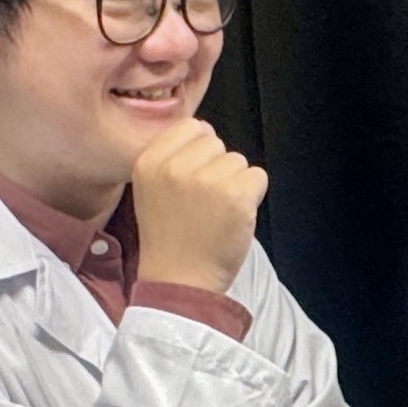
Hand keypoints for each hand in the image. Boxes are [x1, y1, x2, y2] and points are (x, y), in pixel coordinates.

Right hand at [129, 118, 267, 293]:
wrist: (179, 280)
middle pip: (216, 142)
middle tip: (203, 203)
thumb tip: (205, 129)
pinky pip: (258, 177)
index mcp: (149, 161)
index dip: (200, 150)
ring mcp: (206, 180)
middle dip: (216, 168)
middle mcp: (175, 167)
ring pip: (238, 161)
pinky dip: (252, 197)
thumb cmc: (171, 237)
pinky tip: (232, 218)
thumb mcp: (152, 188)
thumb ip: (172, 157)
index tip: (193, 178)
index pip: (191, 126)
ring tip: (215, 213)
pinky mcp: (236, 196)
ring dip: (234, 184)